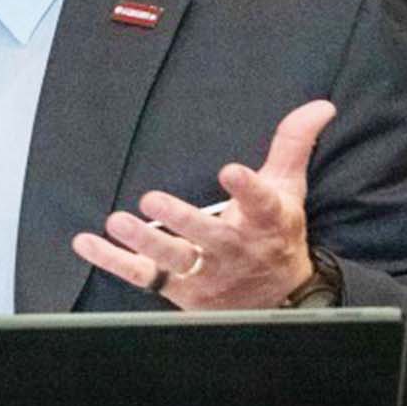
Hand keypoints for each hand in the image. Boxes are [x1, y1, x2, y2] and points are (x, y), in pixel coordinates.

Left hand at [70, 99, 335, 308]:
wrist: (278, 300)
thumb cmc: (276, 233)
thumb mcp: (289, 189)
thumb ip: (294, 144)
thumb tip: (321, 105)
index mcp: (264, 221)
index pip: (259, 203)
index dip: (246, 188)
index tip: (231, 171)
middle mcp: (234, 249)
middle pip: (208, 236)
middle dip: (180, 220)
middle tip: (152, 200)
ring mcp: (205, 272)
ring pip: (173, 260)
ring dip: (143, 242)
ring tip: (117, 222)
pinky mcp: (178, 289)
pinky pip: (141, 277)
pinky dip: (111, 261)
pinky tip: (86, 243)